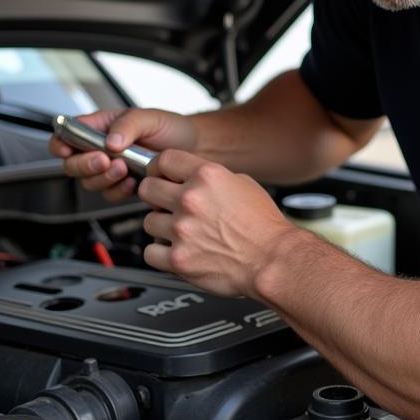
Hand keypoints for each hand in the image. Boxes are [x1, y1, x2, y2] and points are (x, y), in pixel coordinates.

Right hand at [48, 108, 199, 200]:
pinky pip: (110, 194)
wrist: (195, 148)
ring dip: (104, 178)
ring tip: (124, 169)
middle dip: (86, 165)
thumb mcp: (149, 117)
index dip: (60, 143)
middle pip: (73, 164)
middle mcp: (101, 149)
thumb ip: (128, 125)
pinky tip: (133, 182)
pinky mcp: (124, 185)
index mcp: (101, 127)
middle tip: (106, 160)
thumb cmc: (171, 128)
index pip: (67, 134)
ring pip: (90, 182)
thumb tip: (110, 141)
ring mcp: (111, 169)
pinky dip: (118, 191)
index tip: (66, 149)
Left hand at [138, 149, 294, 297]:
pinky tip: (175, 250)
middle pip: (147, 188)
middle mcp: (191, 200)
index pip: (164, 160)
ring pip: (148, 221)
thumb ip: (212, 179)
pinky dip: (160, 253)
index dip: (159, 168)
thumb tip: (193, 178)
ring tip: (179, 231)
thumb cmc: (264, 226)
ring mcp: (182, 230)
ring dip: (161, 226)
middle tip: (165, 203)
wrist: (272, 260)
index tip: (159, 175)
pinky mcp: (178, 259)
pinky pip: (150, 252)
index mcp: (207, 176)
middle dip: (155, 195)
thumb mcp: (243, 184)